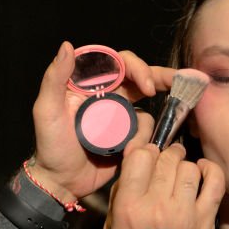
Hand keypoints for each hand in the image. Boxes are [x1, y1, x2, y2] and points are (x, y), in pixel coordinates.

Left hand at [28, 42, 175, 202]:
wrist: (61, 182)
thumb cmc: (50, 146)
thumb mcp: (46, 111)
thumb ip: (54, 78)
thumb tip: (67, 46)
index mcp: (92, 85)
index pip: (120, 63)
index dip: (137, 68)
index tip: (147, 85)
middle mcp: (109, 96)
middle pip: (142, 78)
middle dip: (162, 79)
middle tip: (182, 84)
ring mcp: (121, 117)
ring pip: (148, 107)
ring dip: (147, 123)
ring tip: (135, 142)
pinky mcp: (129, 137)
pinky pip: (147, 132)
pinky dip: (145, 140)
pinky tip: (132, 152)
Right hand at [108, 142, 224, 228]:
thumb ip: (123, 197)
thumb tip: (135, 165)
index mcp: (128, 209)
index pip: (139, 156)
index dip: (144, 152)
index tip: (146, 158)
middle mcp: (156, 207)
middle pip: (165, 158)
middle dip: (164, 157)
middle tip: (165, 165)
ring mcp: (184, 213)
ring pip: (187, 166)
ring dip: (184, 165)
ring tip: (180, 173)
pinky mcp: (206, 220)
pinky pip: (214, 181)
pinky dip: (209, 170)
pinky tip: (202, 172)